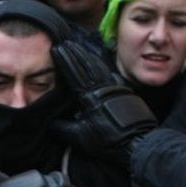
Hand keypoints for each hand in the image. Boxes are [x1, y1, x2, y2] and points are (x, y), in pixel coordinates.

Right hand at [50, 40, 156, 166]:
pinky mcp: (124, 92)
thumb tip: (48, 123)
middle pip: (87, 65)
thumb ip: (62, 129)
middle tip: (66, 43)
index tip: (57, 48)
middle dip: (75, 53)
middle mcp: (102, 88)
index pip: (74, 73)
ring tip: (79, 48)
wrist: (136, 143)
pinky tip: (98, 63)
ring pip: (99, 67)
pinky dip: (101, 66)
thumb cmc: (108, 141)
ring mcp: (115, 88)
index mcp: (89, 97)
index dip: (65, 60)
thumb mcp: (80, 138)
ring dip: (88, 56)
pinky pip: (109, 74)